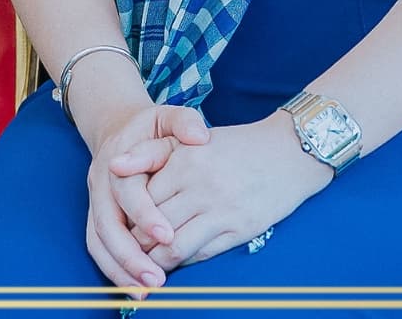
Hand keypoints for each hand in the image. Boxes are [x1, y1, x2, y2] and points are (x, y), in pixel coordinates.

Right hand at [67, 68, 184, 289]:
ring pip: (98, 241)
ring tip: (146, 292)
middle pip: (107, 225)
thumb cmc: (151, 127)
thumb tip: (199, 135)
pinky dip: (114, 271)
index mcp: (117, 159)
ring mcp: (95, 202)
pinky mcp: (97, 217)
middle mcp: (100, 184)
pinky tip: (134, 288)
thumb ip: (183, 122)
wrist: (118, 127)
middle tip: (157, 279)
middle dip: (130, 254)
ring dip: (119, 269)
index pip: (127, 192)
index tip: (167, 235)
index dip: (144, 214)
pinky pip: (98, 248)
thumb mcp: (168, 116)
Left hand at [135, 116, 329, 268]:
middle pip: (152, 226)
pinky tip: (176, 260)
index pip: (140, 199)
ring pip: (174, 247)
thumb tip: (113, 166)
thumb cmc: (234, 146)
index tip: (119, 223)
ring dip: (156, 260)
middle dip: (136, 242)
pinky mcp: (240, 230)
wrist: (288, 153)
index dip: (127, 216)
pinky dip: (184, 261)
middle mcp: (200, 187)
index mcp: (183, 162)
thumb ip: (149, 153)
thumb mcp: (188, 139)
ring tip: (147, 261)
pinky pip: (202, 254)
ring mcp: (221, 211)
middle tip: (127, 249)